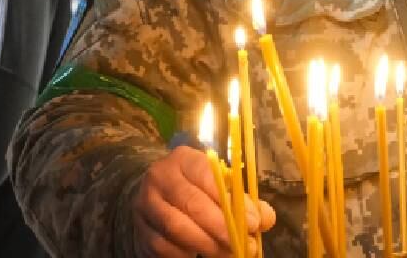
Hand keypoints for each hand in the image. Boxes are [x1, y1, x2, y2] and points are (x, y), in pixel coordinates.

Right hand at [132, 145, 276, 257]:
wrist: (153, 196)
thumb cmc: (194, 188)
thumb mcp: (218, 184)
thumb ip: (242, 199)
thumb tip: (265, 218)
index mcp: (184, 159)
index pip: (207, 175)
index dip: (231, 200)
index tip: (254, 221)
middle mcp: (160, 177)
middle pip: (192, 203)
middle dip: (222, 227)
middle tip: (245, 244)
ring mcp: (146, 203)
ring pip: (176, 227)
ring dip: (207, 245)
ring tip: (228, 254)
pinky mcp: (140, 229)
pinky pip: (163, 246)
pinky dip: (185, 254)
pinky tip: (201, 256)